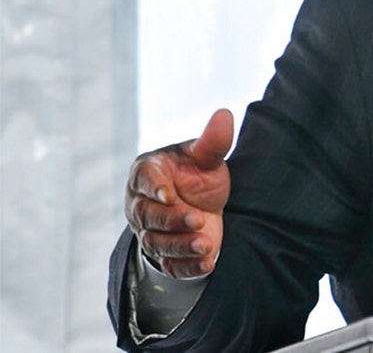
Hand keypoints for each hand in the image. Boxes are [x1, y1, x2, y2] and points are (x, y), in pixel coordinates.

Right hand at [126, 109, 233, 278]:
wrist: (202, 206)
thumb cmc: (198, 175)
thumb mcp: (207, 158)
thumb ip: (212, 141)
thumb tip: (224, 114)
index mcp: (148, 172)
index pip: (144, 178)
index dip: (154, 187)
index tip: (169, 194)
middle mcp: (141, 203)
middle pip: (148, 215)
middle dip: (172, 220)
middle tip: (198, 219)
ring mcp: (149, 232)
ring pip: (157, 242)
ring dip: (180, 245)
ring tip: (206, 243)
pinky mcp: (164, 255)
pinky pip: (170, 265)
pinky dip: (188, 266)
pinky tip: (207, 263)